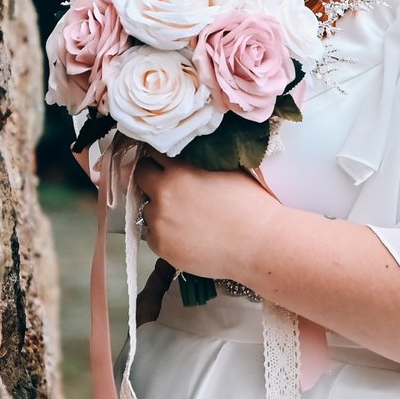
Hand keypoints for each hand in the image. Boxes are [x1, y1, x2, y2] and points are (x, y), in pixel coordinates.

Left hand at [133, 156, 281, 280]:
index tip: (166, 161)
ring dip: (159, 208)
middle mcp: (163, 194)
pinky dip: (164, 233)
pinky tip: (187, 235)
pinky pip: (152, 234)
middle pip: (141, 175)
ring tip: (185, 217)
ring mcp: (159, 222)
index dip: (160, 156)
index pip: (153, 152)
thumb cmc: (250, 205)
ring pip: (147, 208)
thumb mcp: (225, 169)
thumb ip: (198, 160)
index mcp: (179, 170)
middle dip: (152, 178)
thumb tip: (183, 155)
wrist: (258, 243)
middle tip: (170, 187)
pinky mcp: (160, 247)